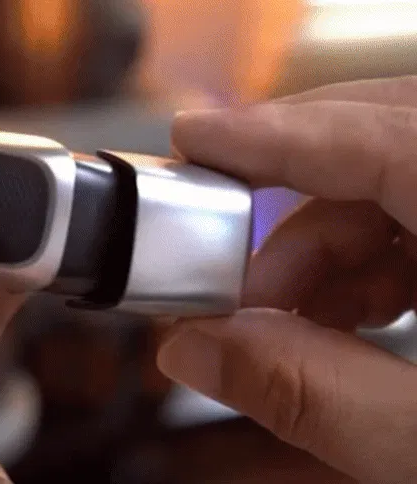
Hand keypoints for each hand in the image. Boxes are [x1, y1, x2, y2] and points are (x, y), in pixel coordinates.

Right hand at [160, 76, 416, 482]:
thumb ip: (310, 393)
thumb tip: (197, 347)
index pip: (383, 138)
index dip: (273, 133)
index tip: (196, 138)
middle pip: (391, 142)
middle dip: (295, 209)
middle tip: (236, 276)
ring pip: (408, 176)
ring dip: (333, 243)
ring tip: (293, 318)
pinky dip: (380, 254)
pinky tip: (356, 311)